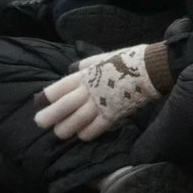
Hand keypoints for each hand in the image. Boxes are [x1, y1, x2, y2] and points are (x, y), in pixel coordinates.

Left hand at [29, 43, 165, 141]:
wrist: (152, 68)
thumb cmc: (127, 61)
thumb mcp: (103, 57)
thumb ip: (86, 65)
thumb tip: (72, 69)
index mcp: (85, 75)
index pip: (60, 87)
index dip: (48, 96)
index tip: (40, 102)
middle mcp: (89, 90)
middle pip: (64, 106)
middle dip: (50, 115)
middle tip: (40, 122)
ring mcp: (101, 103)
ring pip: (77, 120)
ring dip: (66, 128)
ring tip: (59, 133)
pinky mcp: (113, 114)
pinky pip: (96, 128)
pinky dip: (87, 133)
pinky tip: (83, 135)